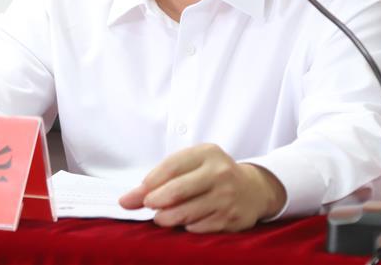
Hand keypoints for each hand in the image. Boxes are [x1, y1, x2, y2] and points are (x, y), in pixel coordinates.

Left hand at [118, 143, 285, 232]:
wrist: (253, 189)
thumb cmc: (213, 174)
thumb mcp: (193, 165)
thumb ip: (162, 178)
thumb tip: (127, 200)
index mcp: (207, 153)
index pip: (171, 166)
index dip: (150, 182)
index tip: (138, 193)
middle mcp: (219, 173)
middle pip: (177, 191)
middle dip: (154, 201)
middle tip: (147, 206)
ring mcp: (226, 197)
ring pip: (186, 213)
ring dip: (166, 218)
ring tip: (161, 217)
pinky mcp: (231, 219)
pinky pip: (198, 227)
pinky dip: (185, 227)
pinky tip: (184, 222)